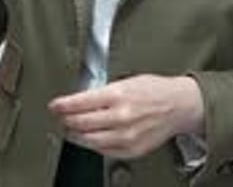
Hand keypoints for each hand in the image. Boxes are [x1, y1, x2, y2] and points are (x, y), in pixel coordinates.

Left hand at [49, 74, 203, 158]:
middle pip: (82, 123)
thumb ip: (103, 91)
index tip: (54, 106)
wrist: (178, 106)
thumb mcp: (126, 81)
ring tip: (70, 128)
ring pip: (90, 140)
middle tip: (59, 117)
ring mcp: (126, 136)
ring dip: (76, 135)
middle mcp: (121, 117)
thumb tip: (80, 99)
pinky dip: (92, 145)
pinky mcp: (132, 150)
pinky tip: (88, 138)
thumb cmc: (154, 89)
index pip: (81, 102)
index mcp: (118, 95)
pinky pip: (104, 151)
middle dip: (66, 120)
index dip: (63, 105)